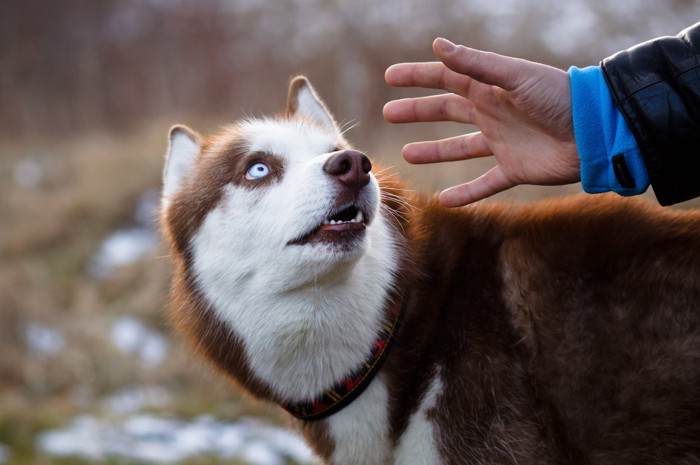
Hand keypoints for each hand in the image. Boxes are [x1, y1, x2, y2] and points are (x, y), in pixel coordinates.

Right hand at [383, 38, 580, 206]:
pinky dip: (466, 194)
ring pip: (460, 147)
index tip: (391, 78)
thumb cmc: (559, 97)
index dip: (418, 76)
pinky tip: (445, 200)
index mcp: (491, 88)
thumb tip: (438, 45)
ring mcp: (502, 142)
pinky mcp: (515, 169)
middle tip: (389, 112)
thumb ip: (477, 65)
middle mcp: (493, 113)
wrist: (595, 132)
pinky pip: (485, 183)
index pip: (446, 78)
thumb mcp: (515, 77)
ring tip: (407, 154)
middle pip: (447, 111)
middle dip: (418, 111)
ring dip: (434, 151)